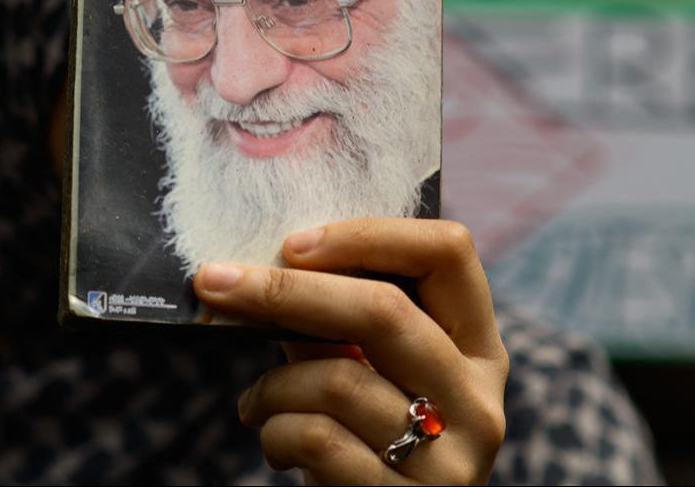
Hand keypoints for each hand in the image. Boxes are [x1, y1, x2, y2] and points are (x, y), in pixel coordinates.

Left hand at [193, 218, 508, 484]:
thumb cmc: (368, 446)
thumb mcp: (373, 379)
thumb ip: (339, 329)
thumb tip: (260, 271)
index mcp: (478, 349)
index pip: (448, 254)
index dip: (369, 236)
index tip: (295, 244)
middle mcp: (478, 401)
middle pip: (383, 310)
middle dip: (285, 291)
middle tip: (216, 282)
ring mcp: (449, 460)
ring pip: (337, 379)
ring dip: (273, 385)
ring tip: (258, 402)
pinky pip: (317, 438)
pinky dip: (275, 431)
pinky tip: (273, 442)